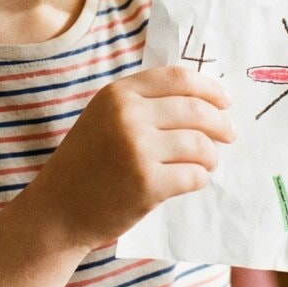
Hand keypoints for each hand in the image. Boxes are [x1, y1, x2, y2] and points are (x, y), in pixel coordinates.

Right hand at [23, 66, 234, 251]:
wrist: (59, 208)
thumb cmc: (88, 161)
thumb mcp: (105, 116)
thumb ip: (144, 103)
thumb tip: (204, 100)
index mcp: (118, 94)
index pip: (178, 78)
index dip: (209, 88)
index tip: (225, 101)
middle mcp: (127, 116)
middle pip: (196, 110)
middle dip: (220, 123)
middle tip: (229, 134)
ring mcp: (137, 150)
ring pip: (200, 144)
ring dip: (212, 155)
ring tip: (208, 161)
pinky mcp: (147, 184)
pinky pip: (194, 175)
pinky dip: (200, 178)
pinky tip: (192, 179)